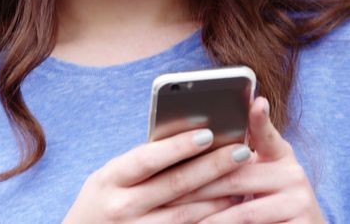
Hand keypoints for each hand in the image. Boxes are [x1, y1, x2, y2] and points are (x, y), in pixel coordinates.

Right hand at [62, 127, 252, 222]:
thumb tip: (194, 137)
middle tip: (242, 151)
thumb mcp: (113, 177)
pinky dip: (209, 219)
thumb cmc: (105, 200)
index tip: (209, 133)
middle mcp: (121, 207)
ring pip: (185, 213)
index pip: (148, 158)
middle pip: (174, 184)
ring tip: (243, 178)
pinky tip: (228, 208)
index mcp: (110, 180)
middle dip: (213, 166)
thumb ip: (145, 162)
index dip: (179, 146)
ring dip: (218, 196)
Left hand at [169, 97, 325, 222]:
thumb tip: (201, 143)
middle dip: (198, 187)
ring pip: (243, 211)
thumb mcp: (258, 180)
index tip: (255, 101)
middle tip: (165, 192)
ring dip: (207, 217)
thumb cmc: (269, 207)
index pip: (268, 135)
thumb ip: (236, 163)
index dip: (261, 119)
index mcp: (281, 156)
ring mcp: (299, 201)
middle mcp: (294, 174)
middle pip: (238, 177)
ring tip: (179, 219)